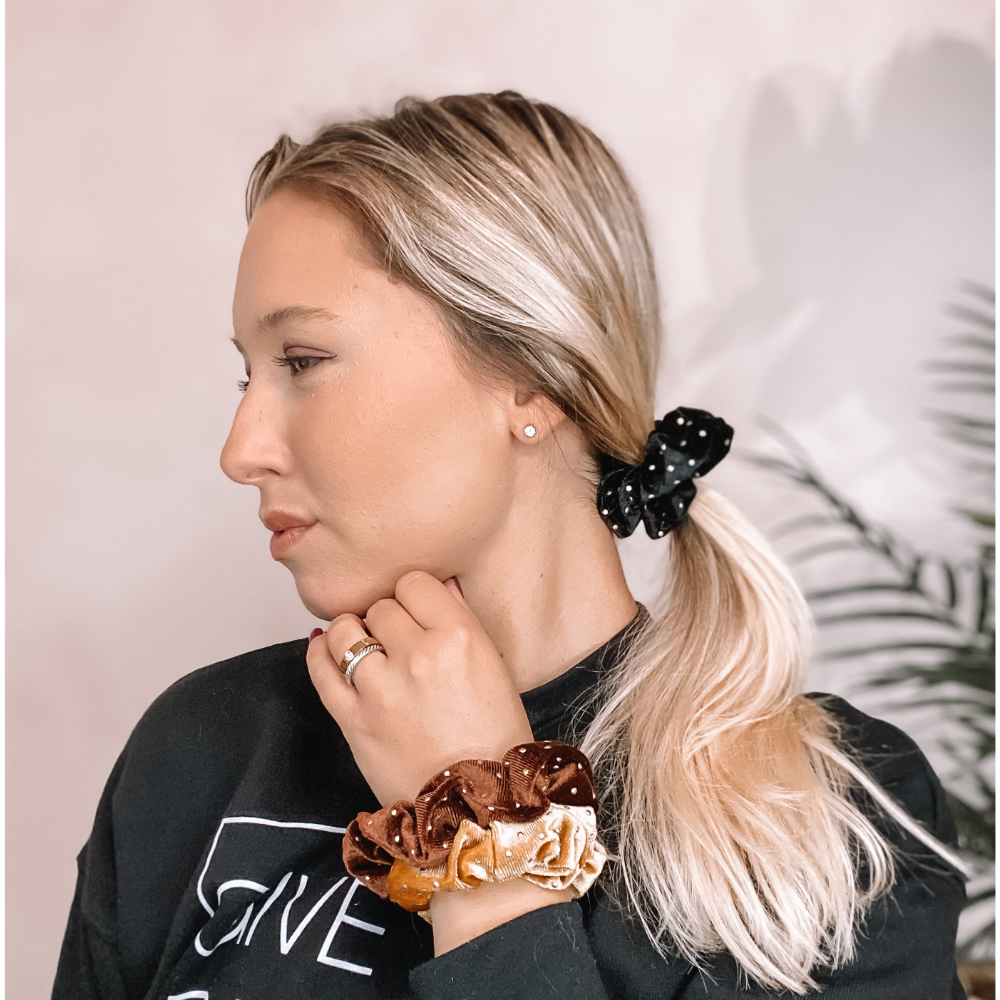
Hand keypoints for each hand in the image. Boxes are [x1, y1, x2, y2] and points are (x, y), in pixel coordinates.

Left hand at [307, 570, 534, 804]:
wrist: (476, 806)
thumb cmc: (494, 739)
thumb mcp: (494, 668)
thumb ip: (463, 620)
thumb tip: (440, 585)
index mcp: (460, 638)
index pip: (415, 583)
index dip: (414, 597)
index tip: (416, 612)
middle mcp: (419, 656)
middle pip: (381, 607)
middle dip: (387, 620)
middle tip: (398, 642)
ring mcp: (381, 689)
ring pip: (344, 631)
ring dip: (351, 633)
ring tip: (362, 645)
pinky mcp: (353, 720)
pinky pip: (321, 670)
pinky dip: (319, 653)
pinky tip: (325, 648)